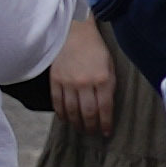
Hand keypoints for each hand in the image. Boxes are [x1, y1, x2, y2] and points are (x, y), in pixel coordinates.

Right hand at [48, 14, 120, 132]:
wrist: (75, 33)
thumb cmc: (96, 50)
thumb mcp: (110, 67)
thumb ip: (108, 87)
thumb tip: (106, 108)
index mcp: (103, 79)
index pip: (105, 108)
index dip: (106, 123)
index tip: (106, 133)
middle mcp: (85, 83)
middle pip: (88, 113)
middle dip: (91, 126)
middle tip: (92, 133)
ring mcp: (68, 82)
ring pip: (72, 110)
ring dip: (76, 123)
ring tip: (80, 129)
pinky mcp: (55, 80)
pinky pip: (57, 102)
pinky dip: (61, 113)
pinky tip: (65, 119)